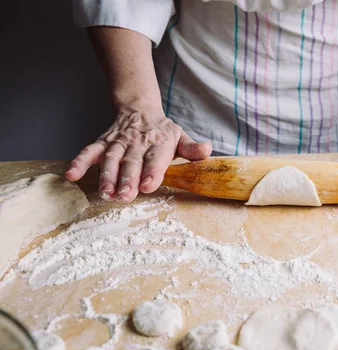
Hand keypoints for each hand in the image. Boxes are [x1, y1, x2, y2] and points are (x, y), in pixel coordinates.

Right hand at [65, 105, 211, 201]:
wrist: (139, 108)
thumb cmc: (162, 131)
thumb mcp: (180, 137)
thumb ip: (192, 149)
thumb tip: (208, 150)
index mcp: (159, 143)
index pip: (156, 158)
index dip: (152, 171)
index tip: (149, 185)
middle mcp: (137, 143)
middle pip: (131, 162)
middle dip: (127, 179)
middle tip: (125, 196)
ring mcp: (118, 143)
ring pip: (110, 159)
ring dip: (106, 176)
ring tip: (105, 193)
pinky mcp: (103, 143)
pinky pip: (89, 151)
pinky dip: (80, 162)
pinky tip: (72, 175)